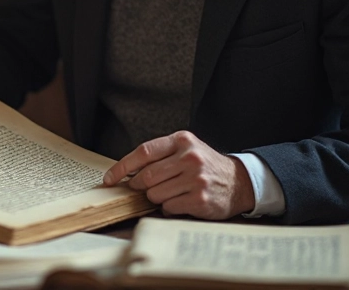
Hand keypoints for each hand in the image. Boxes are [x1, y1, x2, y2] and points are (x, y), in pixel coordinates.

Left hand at [103, 130, 254, 219]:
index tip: (110, 179)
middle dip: (140, 186)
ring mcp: (195, 179)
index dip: (122, 167)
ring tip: (171, 193)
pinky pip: (168, 207)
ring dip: (156, 198)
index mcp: (181, 140)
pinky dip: (169, 207)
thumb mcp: (186, 149)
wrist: (239, 182)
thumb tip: (126, 173)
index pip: (143, 152)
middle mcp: (189, 157)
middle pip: (147, 176)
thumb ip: (160, 156)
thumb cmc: (205, 166)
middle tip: (144, 188)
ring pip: (155, 194)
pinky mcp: (199, 199)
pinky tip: (181, 201)